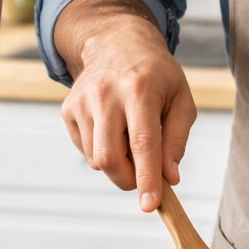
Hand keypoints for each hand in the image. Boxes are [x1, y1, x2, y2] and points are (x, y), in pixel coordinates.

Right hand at [57, 0, 196, 211]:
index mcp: (140, 89)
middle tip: (144, 176)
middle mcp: (105, 94)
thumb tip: (169, 177)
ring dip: (117, 164)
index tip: (150, 205)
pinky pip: (84, 150)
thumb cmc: (155, 75)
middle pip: (110, 158)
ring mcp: (82, 101)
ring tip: (129, 140)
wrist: (117, 43)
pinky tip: (112, 130)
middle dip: (129, 179)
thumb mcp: (181, 99)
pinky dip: (101, 152)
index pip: (143, 143)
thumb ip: (177, 140)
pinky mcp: (68, 109)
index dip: (147, 177)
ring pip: (96, 159)